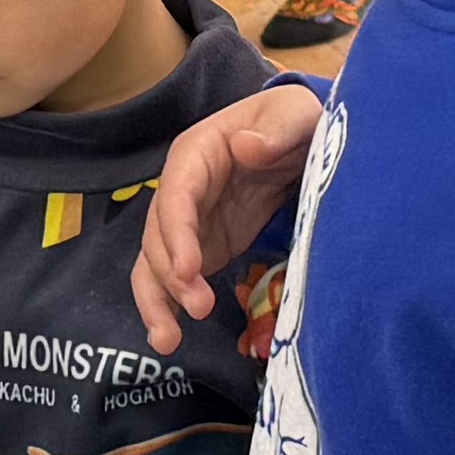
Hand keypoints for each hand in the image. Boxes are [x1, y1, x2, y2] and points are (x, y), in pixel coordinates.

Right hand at [129, 80, 323, 354]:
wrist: (300, 138)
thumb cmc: (294, 121)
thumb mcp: (294, 115)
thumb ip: (276, 129)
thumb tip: (245, 147)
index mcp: (197, 153)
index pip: (177, 193)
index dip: (177, 231)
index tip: (188, 268)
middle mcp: (182, 190)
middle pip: (159, 234)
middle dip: (171, 274)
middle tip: (199, 307)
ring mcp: (189, 222)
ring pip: (154, 263)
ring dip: (158, 300)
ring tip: (168, 339)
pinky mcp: (202, 248)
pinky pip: (173, 279)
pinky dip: (168, 306)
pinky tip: (170, 338)